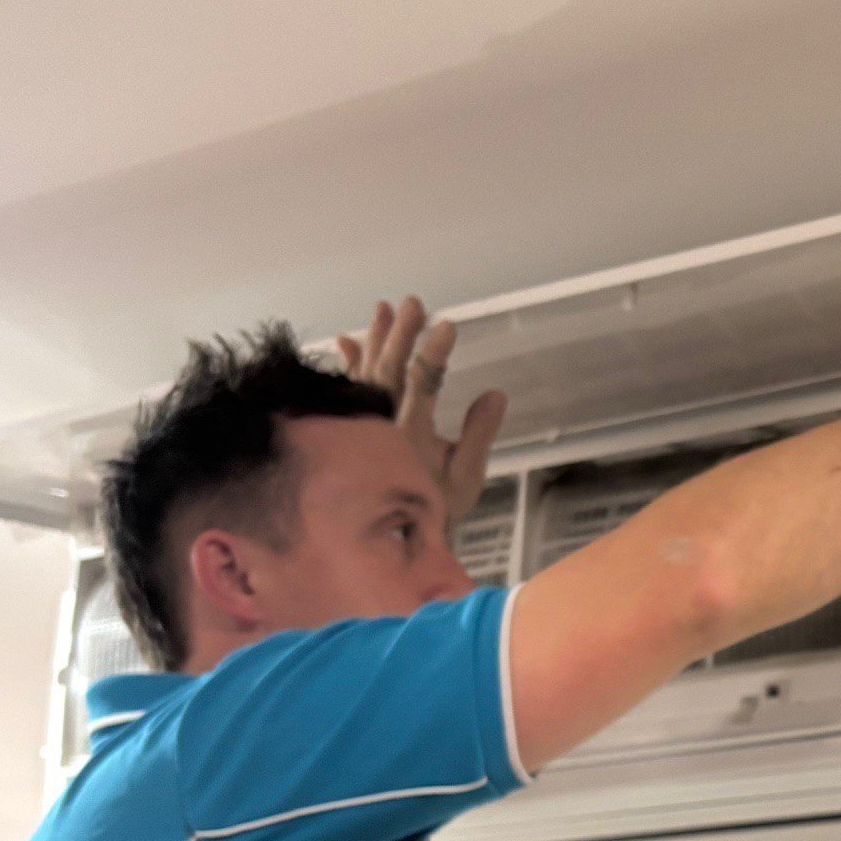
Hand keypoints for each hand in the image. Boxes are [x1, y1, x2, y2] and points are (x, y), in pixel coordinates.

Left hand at [337, 295, 508, 526]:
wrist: (394, 539)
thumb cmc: (435, 509)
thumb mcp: (465, 478)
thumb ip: (478, 434)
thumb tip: (496, 395)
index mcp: (409, 434)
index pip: (422, 383)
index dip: (433, 352)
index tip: (447, 325)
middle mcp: (381, 425)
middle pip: (389, 368)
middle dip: (401, 333)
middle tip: (414, 302)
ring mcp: (364, 426)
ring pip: (366, 373)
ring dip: (375, 339)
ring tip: (383, 308)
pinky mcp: (354, 429)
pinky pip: (346, 390)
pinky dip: (347, 365)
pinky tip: (345, 341)